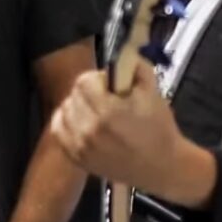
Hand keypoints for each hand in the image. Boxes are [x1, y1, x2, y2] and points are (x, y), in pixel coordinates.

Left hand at [50, 59, 193, 200]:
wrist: (162, 167)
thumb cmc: (159, 128)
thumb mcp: (153, 91)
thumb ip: (135, 65)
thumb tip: (119, 53)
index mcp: (108, 111)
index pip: (84, 81)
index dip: (98, 78)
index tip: (111, 85)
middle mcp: (90, 129)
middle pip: (73, 95)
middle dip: (89, 91)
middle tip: (106, 98)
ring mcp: (81, 146)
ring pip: (64, 110)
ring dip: (78, 106)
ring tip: (96, 111)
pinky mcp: (77, 158)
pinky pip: (59, 130)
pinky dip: (68, 121)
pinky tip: (83, 121)